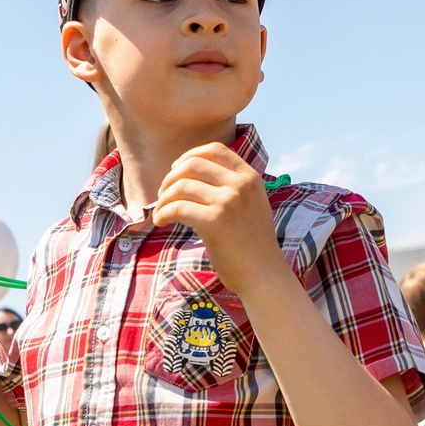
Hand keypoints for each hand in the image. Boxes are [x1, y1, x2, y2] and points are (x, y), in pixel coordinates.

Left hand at [150, 144, 288, 290]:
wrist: (264, 275)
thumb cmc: (252, 244)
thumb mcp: (251, 204)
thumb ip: (232, 186)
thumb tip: (189, 173)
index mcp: (250, 177)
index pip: (214, 150)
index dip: (189, 156)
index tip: (176, 170)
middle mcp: (241, 185)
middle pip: (192, 165)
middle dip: (170, 178)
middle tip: (162, 195)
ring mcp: (229, 202)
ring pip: (181, 186)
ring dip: (163, 199)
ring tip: (161, 212)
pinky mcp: (215, 221)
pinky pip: (177, 207)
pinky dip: (163, 213)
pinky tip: (161, 221)